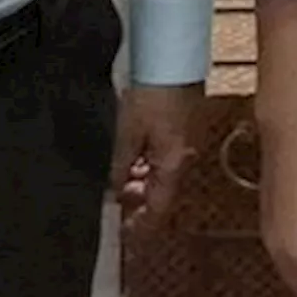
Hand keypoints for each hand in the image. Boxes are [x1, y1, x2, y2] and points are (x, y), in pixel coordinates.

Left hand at [111, 83, 202, 228]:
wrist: (171, 58)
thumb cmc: (151, 94)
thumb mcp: (127, 133)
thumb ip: (119, 166)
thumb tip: (113, 191)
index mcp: (172, 165)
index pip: (157, 208)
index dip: (142, 227)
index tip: (126, 239)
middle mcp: (182, 158)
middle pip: (160, 191)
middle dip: (137, 201)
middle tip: (113, 205)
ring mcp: (183, 142)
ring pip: (160, 173)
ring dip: (139, 181)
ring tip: (115, 179)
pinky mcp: (180, 127)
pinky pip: (162, 156)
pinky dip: (145, 162)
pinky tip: (129, 156)